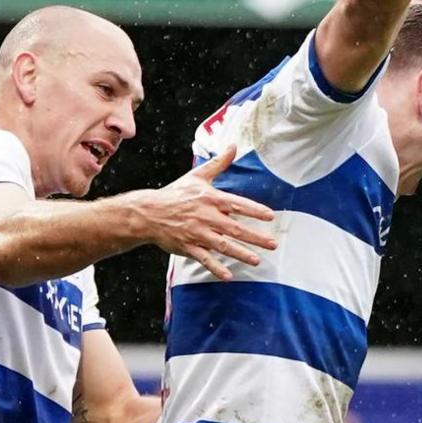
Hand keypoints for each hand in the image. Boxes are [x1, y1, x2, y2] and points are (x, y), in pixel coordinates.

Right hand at [142, 145, 276, 280]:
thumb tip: (233, 146)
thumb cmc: (175, 194)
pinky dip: (216, 268)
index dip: (255, 210)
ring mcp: (197, 233)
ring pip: (223, 245)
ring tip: (257, 260)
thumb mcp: (197, 176)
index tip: (271, 217)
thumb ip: (218, 163)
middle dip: (255, 237)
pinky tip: (228, 276)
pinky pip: (204, 259)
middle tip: (273, 244)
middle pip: (235, 228)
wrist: (149, 212)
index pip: (238, 204)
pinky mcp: (188, 246)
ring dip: (241, 253)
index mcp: (210, 199)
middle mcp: (206, 216)